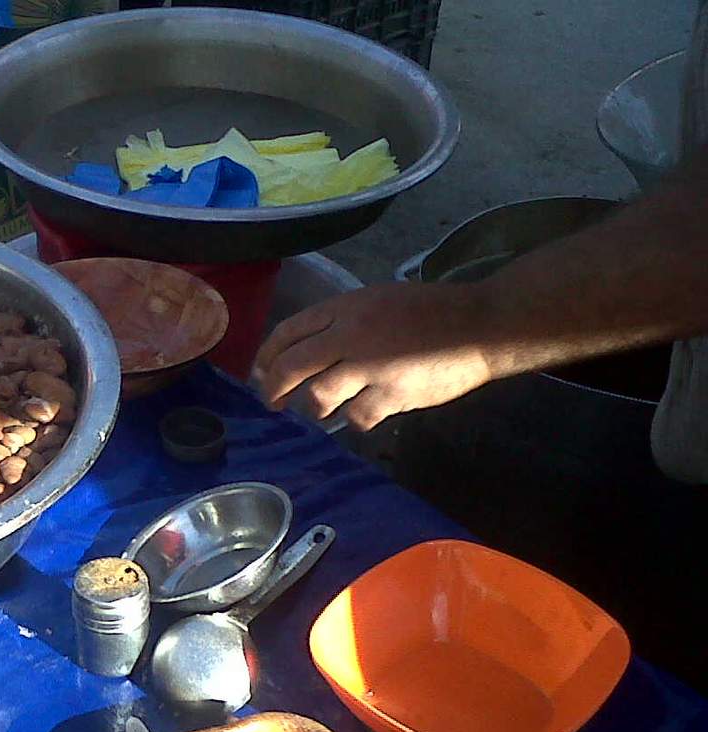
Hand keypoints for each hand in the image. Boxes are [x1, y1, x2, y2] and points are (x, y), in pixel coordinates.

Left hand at [251, 282, 498, 429]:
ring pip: (318, 398)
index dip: (267, 356)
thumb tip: (303, 352)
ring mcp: (372, 368)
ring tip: (321, 409)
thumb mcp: (377, 301)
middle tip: (271, 401)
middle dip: (274, 389)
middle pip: (292, 368)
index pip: (289, 332)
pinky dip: (354, 419)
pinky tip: (363, 413)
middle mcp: (352, 335)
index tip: (261, 372)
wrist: (481, 326)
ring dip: (314, 408)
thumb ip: (341, 322)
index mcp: (347, 307)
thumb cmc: (429, 311)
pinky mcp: (393, 396)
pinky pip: (356, 418)